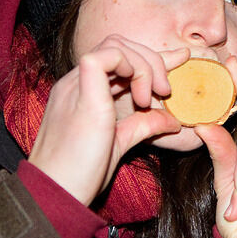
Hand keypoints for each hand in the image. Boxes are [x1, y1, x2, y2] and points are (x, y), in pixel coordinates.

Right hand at [28, 35, 187, 204]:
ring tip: (153, 95)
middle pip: (118, 44)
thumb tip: (173, 121)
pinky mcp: (81, 93)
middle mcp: (75, 83)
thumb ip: (143, 125)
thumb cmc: (80, 173)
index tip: (182, 59)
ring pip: (115, 45)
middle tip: (165, 91)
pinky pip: (106, 56)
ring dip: (144, 64)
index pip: (118, 58)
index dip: (152, 56)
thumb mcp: (118, 142)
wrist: (55, 193)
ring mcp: (75, 85)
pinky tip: (141, 94)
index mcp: (82, 91)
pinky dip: (131, 65)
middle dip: (151, 60)